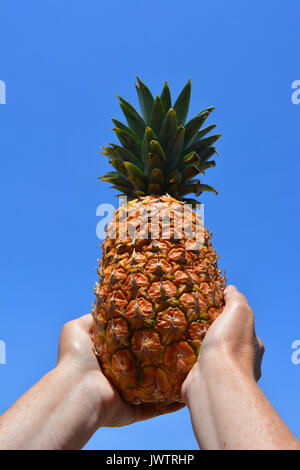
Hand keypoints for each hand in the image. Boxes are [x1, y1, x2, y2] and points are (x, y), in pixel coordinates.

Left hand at [57, 314, 183, 427]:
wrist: (78, 390)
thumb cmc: (75, 358)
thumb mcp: (76, 329)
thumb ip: (91, 320)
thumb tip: (104, 309)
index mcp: (107, 359)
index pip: (130, 346)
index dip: (144, 336)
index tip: (161, 324)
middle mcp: (117, 378)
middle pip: (145, 365)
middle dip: (161, 357)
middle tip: (181, 344)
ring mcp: (127, 396)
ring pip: (155, 387)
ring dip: (171, 379)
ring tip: (191, 366)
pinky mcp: (135, 411)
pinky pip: (158, 407)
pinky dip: (173, 402)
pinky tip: (187, 390)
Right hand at [180, 286, 299, 450]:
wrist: (214, 381)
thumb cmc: (230, 345)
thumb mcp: (239, 311)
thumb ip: (236, 298)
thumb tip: (230, 289)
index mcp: (253, 346)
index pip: (242, 326)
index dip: (229, 315)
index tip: (214, 308)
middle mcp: (241, 363)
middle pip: (225, 342)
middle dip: (212, 333)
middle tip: (194, 322)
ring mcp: (221, 376)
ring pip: (208, 356)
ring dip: (197, 347)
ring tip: (180, 334)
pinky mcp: (202, 384)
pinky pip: (193, 368)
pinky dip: (185, 360)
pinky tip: (175, 352)